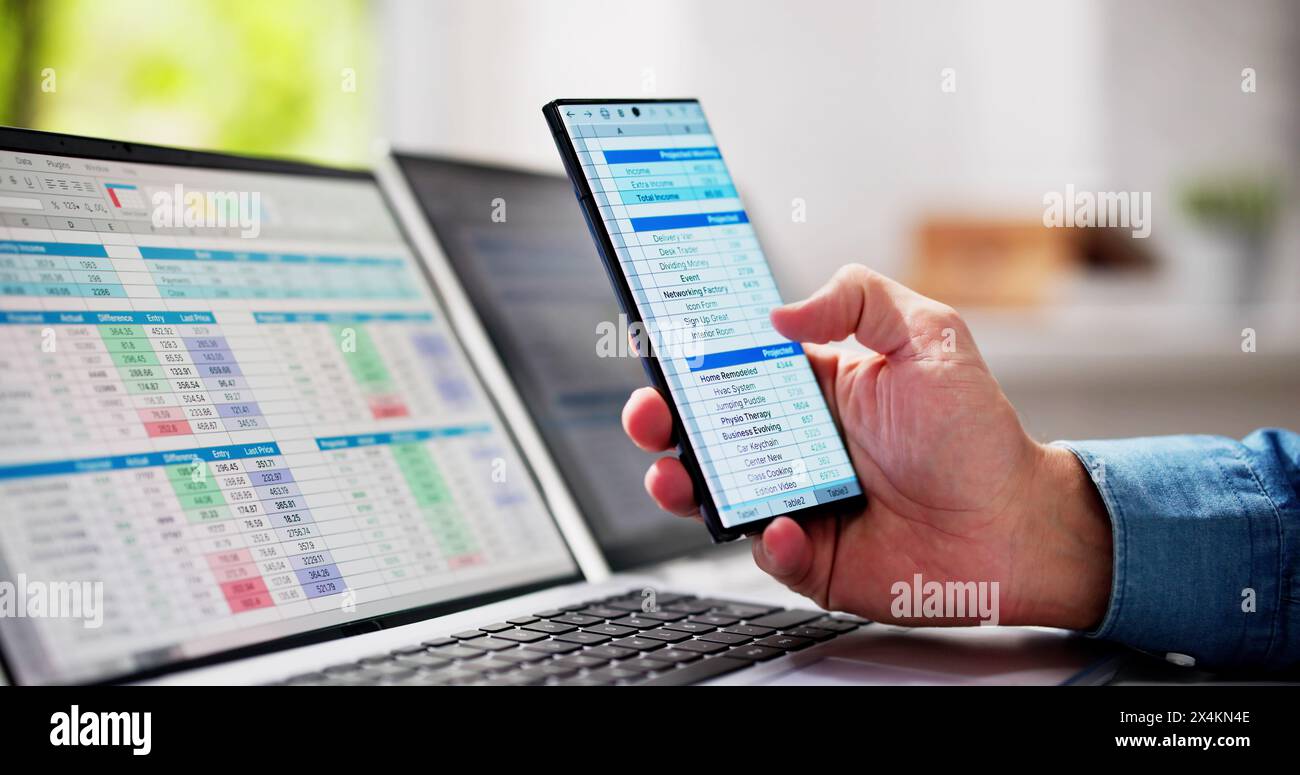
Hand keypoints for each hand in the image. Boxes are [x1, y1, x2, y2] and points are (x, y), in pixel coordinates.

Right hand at [623, 265, 1112, 628]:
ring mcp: (797, 501)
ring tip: (677, 475)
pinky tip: (783, 526)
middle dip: (662, 422)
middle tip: (649, 415)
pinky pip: (768, 552)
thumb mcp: (928, 335)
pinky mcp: (812, 557)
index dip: (689, 361)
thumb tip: (780, 309)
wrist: (1015, 523)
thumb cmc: (975, 431)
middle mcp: (794, 445)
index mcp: (812, 389)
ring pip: (716, 495)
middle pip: (705, 432)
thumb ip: (859, 298)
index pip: (731, 368)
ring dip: (684, 485)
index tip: (660, 349)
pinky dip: (767, 542)